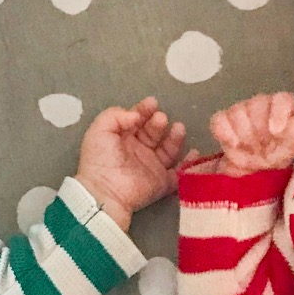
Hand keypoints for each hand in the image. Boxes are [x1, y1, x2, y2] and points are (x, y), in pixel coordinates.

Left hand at [75, 97, 188, 228]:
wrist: (106, 191)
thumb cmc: (100, 160)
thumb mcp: (99, 130)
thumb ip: (115, 115)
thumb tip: (135, 115)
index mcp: (123, 138)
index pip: (138, 120)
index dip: (145, 110)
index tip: (152, 103)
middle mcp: (138, 151)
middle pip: (154, 132)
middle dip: (158, 122)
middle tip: (160, 119)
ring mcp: (152, 167)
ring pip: (168, 149)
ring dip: (175, 137)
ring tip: (178, 128)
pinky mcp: (162, 183)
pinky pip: (179, 173)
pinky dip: (189, 163)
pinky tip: (194, 151)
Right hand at [209, 92, 293, 174]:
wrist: (256, 168)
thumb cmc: (276, 153)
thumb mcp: (291, 148)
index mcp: (281, 107)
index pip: (282, 99)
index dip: (279, 113)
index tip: (276, 132)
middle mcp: (261, 104)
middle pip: (257, 104)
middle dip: (259, 129)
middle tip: (262, 146)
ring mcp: (241, 110)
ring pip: (237, 111)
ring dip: (244, 134)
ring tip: (250, 149)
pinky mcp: (223, 121)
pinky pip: (219, 120)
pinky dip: (225, 134)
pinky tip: (234, 145)